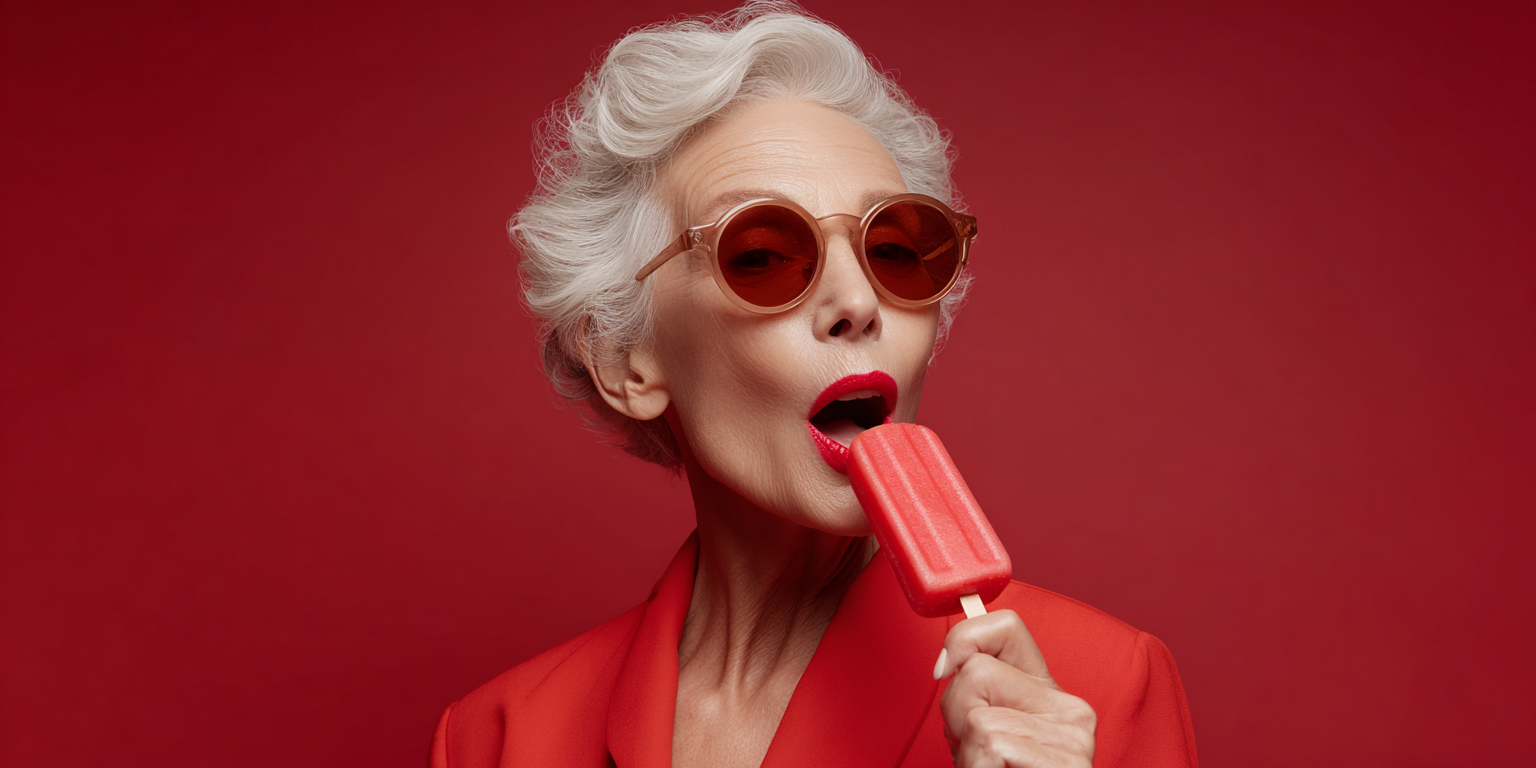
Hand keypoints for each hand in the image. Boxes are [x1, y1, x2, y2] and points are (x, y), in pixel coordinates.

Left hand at [935, 610, 1095, 767]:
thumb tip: (944, 665)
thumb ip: (973, 693)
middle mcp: (1068, 707)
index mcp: (1046, 692)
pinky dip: (977, 767)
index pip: (1006, 625)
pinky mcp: (1070, 763)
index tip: (943, 670)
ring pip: (977, 717)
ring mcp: (1073, 736)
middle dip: (955, 715)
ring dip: (966, 752)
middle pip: (976, 671)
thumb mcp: (978, 730)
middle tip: (973, 749)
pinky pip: (992, 745)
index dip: (963, 639)